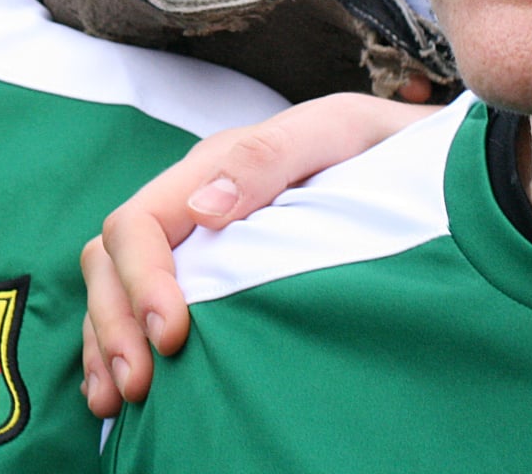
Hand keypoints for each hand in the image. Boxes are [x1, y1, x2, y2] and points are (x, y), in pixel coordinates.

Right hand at [78, 93, 437, 416]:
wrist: (426, 158)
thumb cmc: (386, 146)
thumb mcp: (336, 132)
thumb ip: (268, 156)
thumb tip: (204, 208)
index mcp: (209, 168)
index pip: (140, 222)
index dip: (142, 279)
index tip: (172, 332)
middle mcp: (187, 205)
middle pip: (112, 259)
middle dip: (115, 321)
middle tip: (139, 383)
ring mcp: (193, 242)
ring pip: (112, 286)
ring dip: (106, 340)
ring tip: (116, 398)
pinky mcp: (206, 274)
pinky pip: (137, 308)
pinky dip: (116, 347)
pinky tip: (119, 391)